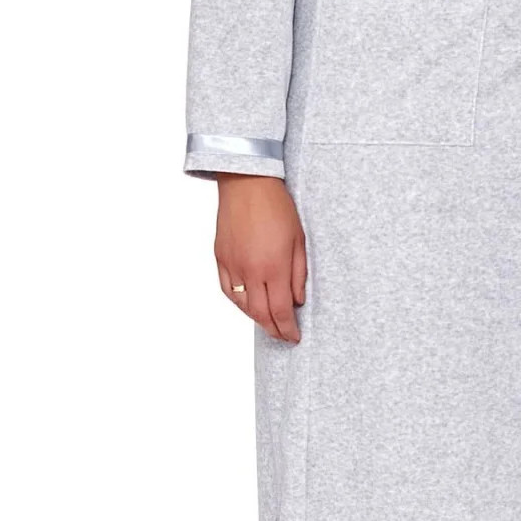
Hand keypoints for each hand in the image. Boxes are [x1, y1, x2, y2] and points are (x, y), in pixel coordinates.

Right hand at [214, 175, 307, 342]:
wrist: (247, 184)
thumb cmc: (277, 207)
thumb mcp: (299, 240)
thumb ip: (299, 274)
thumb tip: (297, 301)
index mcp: (274, 267)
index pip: (281, 310)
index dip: (288, 328)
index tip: (294, 336)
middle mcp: (251, 271)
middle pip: (260, 314)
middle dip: (273, 329)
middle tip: (282, 336)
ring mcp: (233, 265)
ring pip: (242, 305)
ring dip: (256, 318)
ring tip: (268, 322)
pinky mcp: (220, 258)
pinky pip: (228, 290)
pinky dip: (238, 302)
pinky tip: (247, 304)